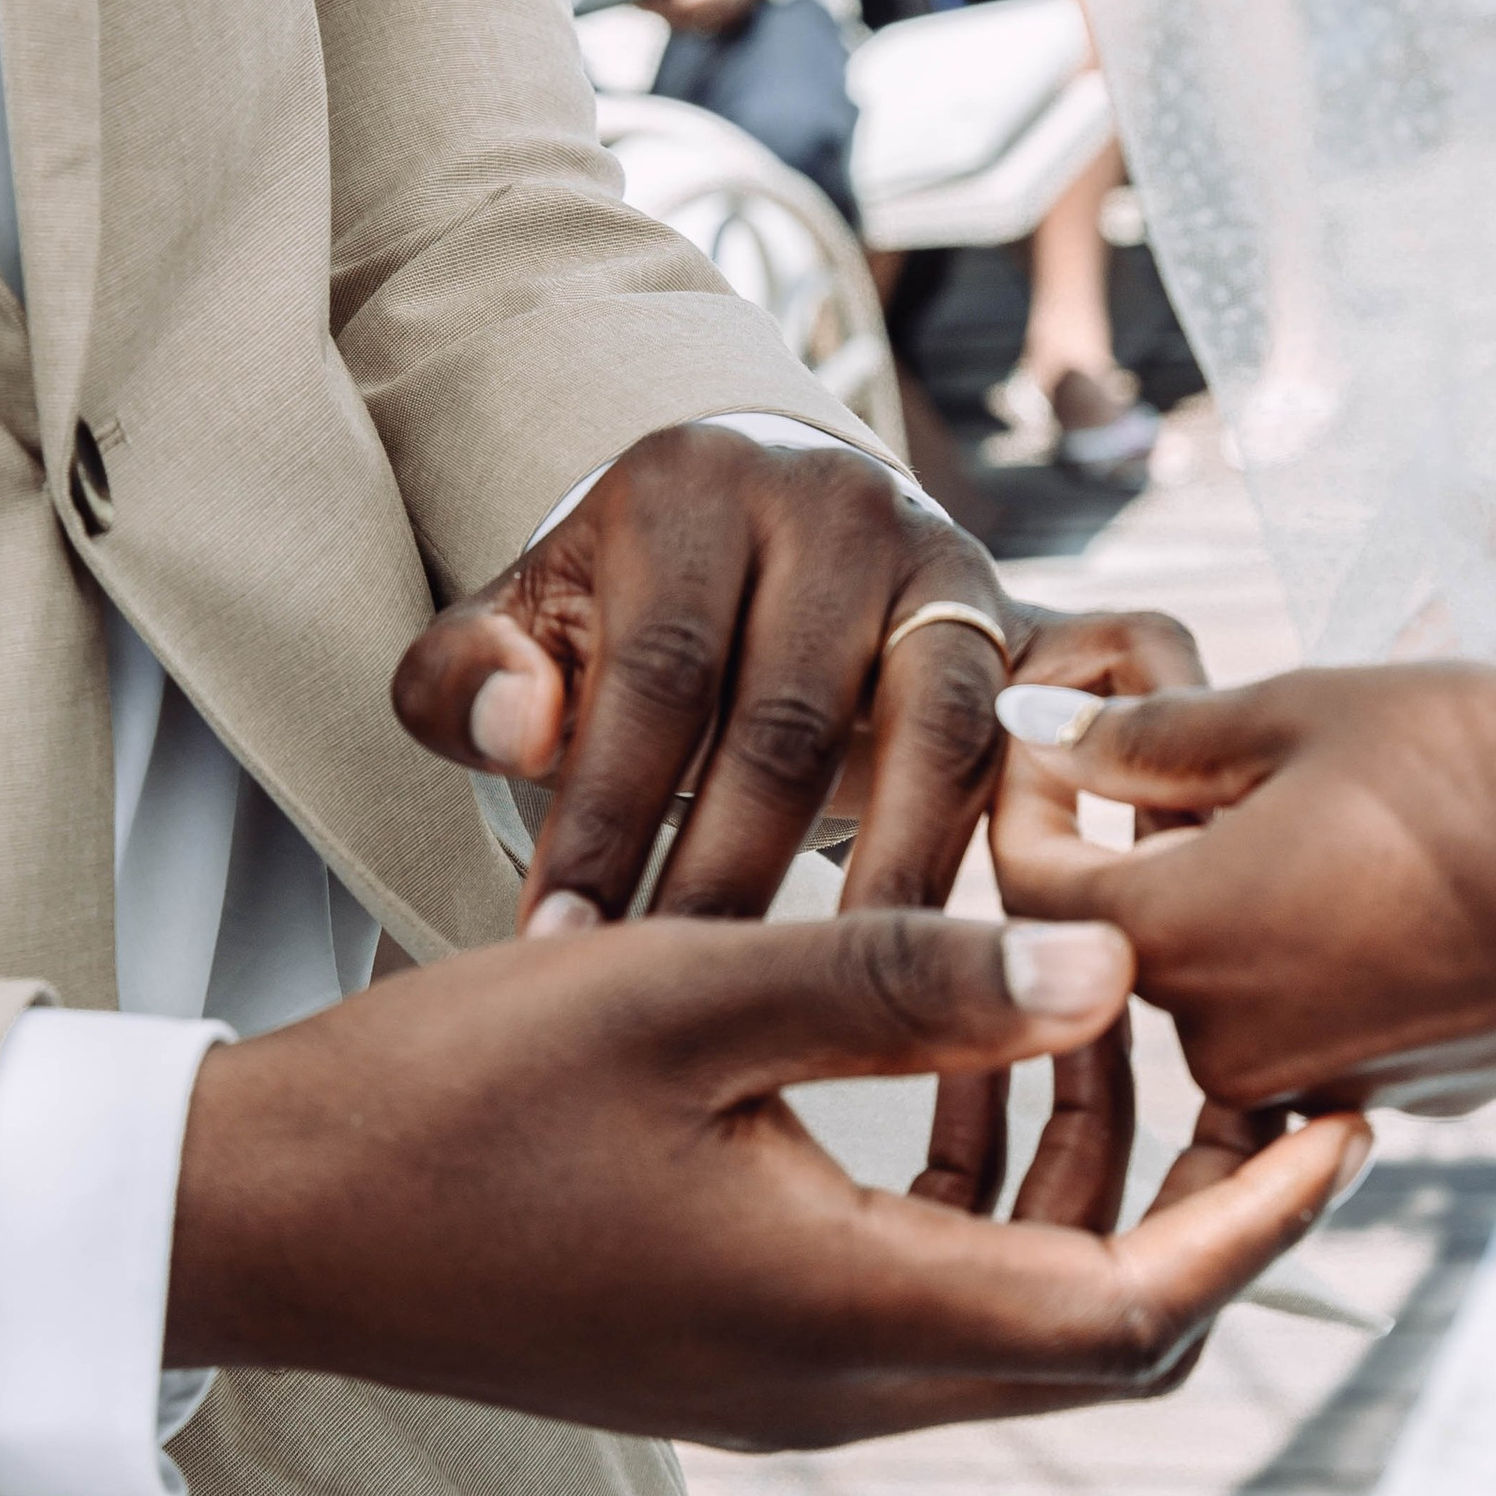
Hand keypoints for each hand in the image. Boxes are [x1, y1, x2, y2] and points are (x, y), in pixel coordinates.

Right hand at [164, 908, 1366, 1446]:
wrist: (259, 1225)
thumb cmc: (442, 1100)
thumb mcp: (678, 992)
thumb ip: (897, 981)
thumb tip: (1110, 969)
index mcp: (839, 1315)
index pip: (1131, 1311)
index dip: (1264, 1222)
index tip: (1351, 1113)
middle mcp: (832, 1391)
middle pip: (1101, 1346)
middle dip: (1206, 1212)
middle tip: (1257, 1065)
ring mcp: (778, 1391)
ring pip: (1013, 1331)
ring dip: (1088, 1200)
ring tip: (1108, 1032)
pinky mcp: (730, 1363)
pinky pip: (922, 1315)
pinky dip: (986, 1213)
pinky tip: (958, 1080)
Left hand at [392, 422, 1203, 931]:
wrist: (770, 542)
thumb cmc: (624, 619)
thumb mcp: (526, 631)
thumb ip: (469, 679)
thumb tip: (519, 727)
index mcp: (693, 486)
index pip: (654, 674)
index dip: (608, 820)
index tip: (560, 950)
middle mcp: (836, 504)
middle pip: (785, 720)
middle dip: (722, 881)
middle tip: (671, 1008)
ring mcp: (948, 567)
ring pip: (930, 747)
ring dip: (873, 894)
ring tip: (812, 1008)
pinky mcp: (1026, 638)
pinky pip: (1011, 770)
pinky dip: (969, 870)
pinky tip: (923, 974)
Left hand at [991, 663, 1495, 1114]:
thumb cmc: (1482, 778)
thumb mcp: (1303, 713)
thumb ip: (1154, 735)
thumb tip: (1041, 723)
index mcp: (1171, 939)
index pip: (1025, 883)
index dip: (1031, 797)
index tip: (1071, 735)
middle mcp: (1217, 1040)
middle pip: (1130, 933)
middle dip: (1156, 841)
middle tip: (1231, 746)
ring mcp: (1308, 1082)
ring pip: (1226, 975)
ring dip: (1244, 893)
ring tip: (1334, 801)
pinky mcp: (1388, 1094)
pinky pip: (1313, 1014)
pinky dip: (1322, 948)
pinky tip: (1399, 875)